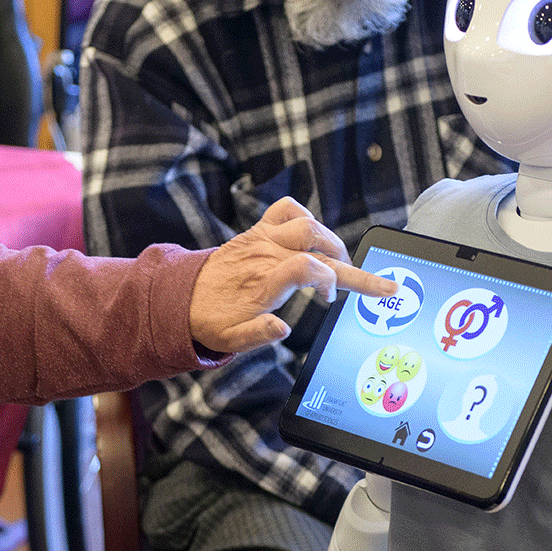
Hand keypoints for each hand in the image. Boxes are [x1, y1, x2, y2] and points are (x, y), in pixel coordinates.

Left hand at [189, 197, 396, 353]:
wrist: (184, 298)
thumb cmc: (213, 320)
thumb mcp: (232, 341)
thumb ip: (259, 335)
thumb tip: (284, 330)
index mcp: (262, 284)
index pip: (307, 268)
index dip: (330, 281)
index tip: (331, 299)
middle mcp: (264, 255)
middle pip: (316, 243)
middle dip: (350, 263)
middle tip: (367, 284)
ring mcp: (262, 238)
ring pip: (308, 223)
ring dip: (332, 241)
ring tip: (341, 264)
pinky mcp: (258, 231)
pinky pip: (287, 209)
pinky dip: (306, 218)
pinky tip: (315, 239)